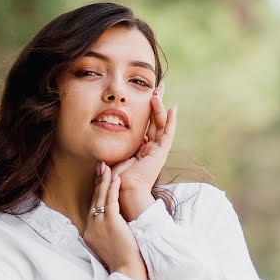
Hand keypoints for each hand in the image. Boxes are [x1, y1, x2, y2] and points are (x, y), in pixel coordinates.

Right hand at [82, 162, 148, 279]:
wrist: (126, 271)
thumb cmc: (122, 261)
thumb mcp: (109, 245)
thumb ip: (106, 233)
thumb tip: (113, 225)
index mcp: (90, 231)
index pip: (92, 206)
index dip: (96, 191)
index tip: (99, 179)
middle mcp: (92, 226)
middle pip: (94, 199)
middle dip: (98, 181)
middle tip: (100, 166)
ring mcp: (99, 224)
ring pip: (101, 198)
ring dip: (104, 181)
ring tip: (107, 167)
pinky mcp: (111, 223)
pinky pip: (110, 202)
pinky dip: (113, 189)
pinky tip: (116, 179)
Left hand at [109, 86, 177, 220]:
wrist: (124, 192)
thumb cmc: (116, 180)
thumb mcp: (114, 157)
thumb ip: (113, 147)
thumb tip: (107, 140)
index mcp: (141, 149)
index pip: (145, 125)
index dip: (146, 111)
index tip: (145, 97)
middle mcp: (150, 148)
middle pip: (155, 121)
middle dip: (155, 104)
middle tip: (157, 88)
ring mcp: (157, 150)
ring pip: (160, 124)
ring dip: (159, 108)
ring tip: (157, 93)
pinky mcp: (161, 153)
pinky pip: (168, 133)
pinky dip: (171, 121)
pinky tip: (172, 109)